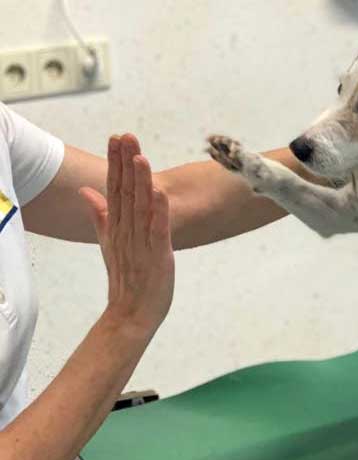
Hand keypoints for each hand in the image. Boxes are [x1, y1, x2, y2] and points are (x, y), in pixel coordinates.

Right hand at [79, 134, 174, 333]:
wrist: (131, 313)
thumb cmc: (126, 277)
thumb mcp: (110, 242)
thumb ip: (100, 215)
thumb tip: (86, 191)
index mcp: (116, 226)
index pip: (114, 188)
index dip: (115, 163)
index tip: (115, 138)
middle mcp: (126, 231)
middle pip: (125, 192)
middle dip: (125, 163)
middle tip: (125, 135)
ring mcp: (141, 243)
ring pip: (140, 207)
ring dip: (140, 181)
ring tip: (139, 155)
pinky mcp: (158, 255)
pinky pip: (157, 230)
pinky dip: (158, 212)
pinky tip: (159, 192)